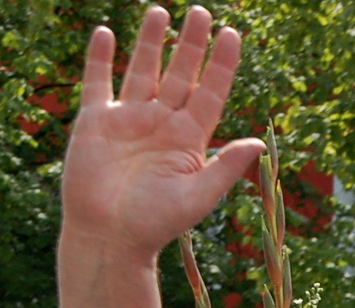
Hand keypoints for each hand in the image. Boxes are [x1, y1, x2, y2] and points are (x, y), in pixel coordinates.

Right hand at [63, 6, 263, 260]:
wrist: (109, 237)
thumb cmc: (156, 224)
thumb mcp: (199, 195)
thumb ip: (226, 166)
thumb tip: (259, 142)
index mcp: (189, 139)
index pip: (210, 92)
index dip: (221, 64)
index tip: (232, 34)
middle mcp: (161, 124)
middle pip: (179, 74)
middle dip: (190, 44)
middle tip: (201, 12)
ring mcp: (128, 120)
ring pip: (142, 71)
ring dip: (150, 42)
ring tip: (159, 11)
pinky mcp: (95, 123)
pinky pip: (98, 83)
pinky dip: (100, 59)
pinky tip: (105, 32)